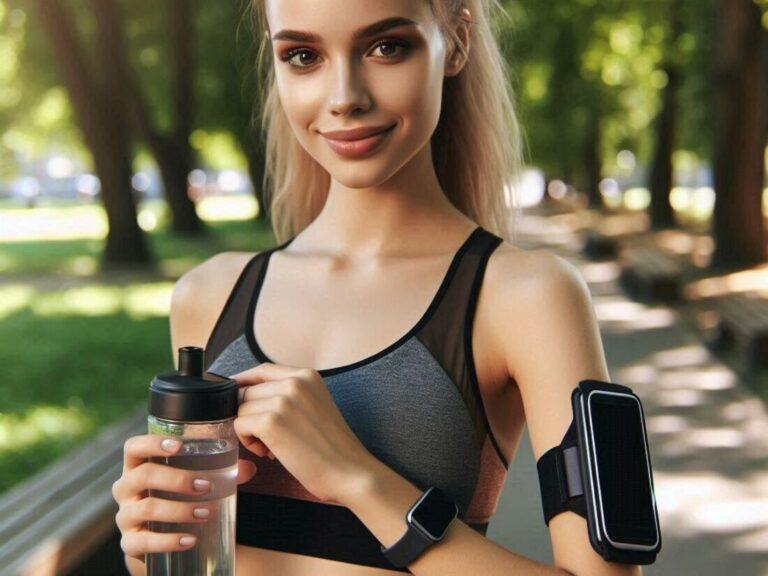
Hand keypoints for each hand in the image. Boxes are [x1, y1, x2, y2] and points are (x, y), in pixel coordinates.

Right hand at [112, 434, 256, 560]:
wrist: (157, 539)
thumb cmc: (176, 499)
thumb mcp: (190, 481)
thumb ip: (220, 471)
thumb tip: (248, 468)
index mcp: (138, 467)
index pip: (134, 447)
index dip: (151, 443)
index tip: (178, 445)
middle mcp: (126, 489)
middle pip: (143, 475)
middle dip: (177, 479)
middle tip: (206, 486)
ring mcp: (125, 516)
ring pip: (147, 508)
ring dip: (179, 510)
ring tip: (206, 512)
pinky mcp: (130, 543)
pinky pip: (144, 541)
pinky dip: (169, 541)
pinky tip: (190, 539)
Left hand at [232, 363, 376, 504]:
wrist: (349, 472)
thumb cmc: (333, 448)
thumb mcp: (315, 406)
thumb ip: (289, 395)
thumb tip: (249, 397)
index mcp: (307, 376)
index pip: (262, 370)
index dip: (244, 383)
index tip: (234, 396)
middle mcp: (295, 382)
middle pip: (247, 391)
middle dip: (250, 415)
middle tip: (270, 439)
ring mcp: (282, 400)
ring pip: (241, 409)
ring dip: (249, 431)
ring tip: (273, 448)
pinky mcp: (271, 422)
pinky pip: (240, 425)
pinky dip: (248, 441)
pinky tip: (269, 452)